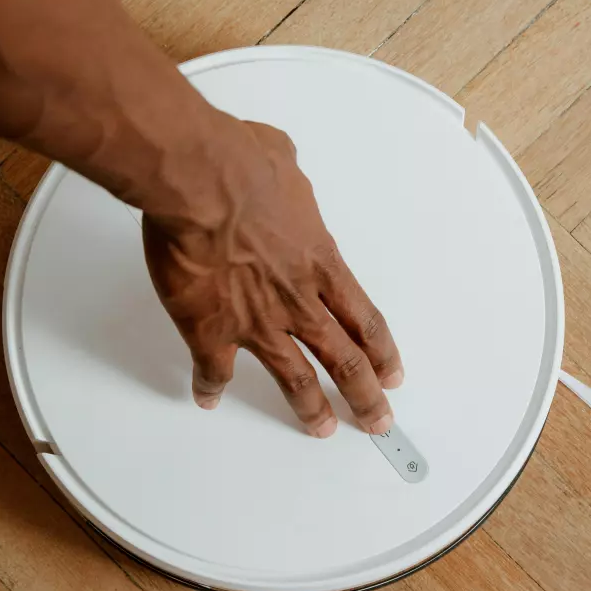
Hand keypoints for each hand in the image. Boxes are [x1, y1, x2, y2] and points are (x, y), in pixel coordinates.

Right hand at [141, 114, 403, 437]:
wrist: (198, 180)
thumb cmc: (240, 164)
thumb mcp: (282, 162)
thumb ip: (287, 182)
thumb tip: (277, 165)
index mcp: (321, 262)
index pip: (366, 320)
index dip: (382, 352)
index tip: (392, 373)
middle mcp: (298, 300)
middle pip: (346, 361)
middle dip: (366, 396)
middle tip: (377, 420)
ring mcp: (257, 321)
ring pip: (296, 380)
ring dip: (311, 409)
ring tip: (322, 429)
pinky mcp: (211, 330)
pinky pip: (214, 371)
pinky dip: (210, 387)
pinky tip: (208, 398)